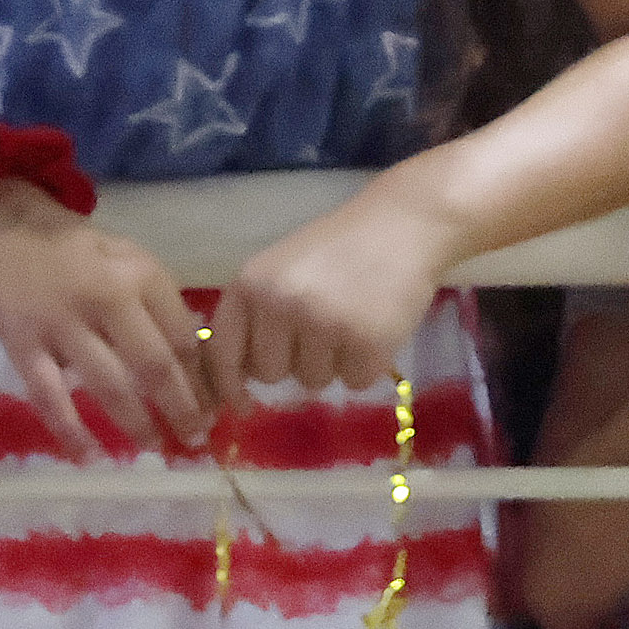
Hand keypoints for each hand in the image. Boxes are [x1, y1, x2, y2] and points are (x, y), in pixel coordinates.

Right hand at [0, 179, 211, 458]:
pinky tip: (90, 457)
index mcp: (139, 275)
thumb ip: (159, 303)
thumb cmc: (79, 252)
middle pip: (154, 366)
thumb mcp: (130, 259)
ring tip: (156, 449)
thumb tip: (196, 361)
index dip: (202, 378)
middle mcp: (105, 299)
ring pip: (109, 386)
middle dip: (181, 408)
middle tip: (196, 438)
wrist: (4, 230)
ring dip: (137, 424)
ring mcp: (61, 325)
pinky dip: (71, 432)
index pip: (182, 336)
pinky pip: (50, 398)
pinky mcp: (22, 346)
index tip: (215, 406)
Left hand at [207, 187, 451, 414]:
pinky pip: (355, 382)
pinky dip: (367, 364)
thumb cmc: (342, 247)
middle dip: (294, 361)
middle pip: (269, 373)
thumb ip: (256, 313)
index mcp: (251, 284)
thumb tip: (238, 377)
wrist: (406, 224)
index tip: (241, 405)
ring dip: (334, 362)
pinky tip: (377, 328)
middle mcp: (280, 305)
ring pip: (313, 381)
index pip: (221, 351)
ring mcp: (324, 324)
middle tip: (323, 327)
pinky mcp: (367, 342)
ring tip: (354, 319)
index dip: (228, 385)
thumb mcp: (282, 270)